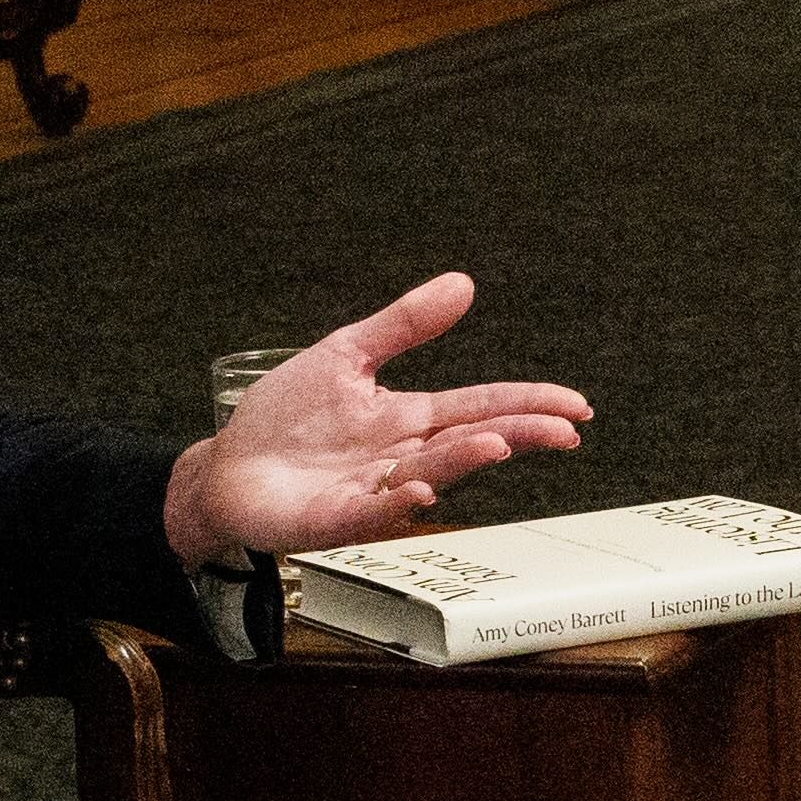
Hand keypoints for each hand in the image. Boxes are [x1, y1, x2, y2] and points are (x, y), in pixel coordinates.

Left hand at [164, 270, 593, 562]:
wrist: (226, 468)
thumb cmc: (284, 419)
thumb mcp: (345, 355)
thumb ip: (404, 325)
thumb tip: (462, 283)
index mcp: (408, 417)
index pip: (481, 406)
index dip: (528, 404)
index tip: (575, 407)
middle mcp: (402, 455)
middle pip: (472, 440)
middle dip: (520, 434)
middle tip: (565, 431)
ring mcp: (375, 489)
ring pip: (432, 471)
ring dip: (464, 459)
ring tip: (497, 444)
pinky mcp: (338, 516)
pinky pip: (376, 510)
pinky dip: (400, 501)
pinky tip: (421, 488)